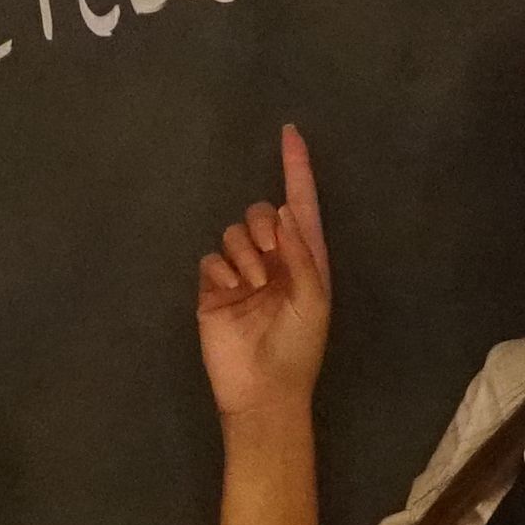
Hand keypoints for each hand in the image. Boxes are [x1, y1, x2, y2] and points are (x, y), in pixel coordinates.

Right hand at [193, 126, 331, 421]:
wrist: (263, 391)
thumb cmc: (299, 347)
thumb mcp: (314, 297)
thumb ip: (302, 252)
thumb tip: (283, 211)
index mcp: (305, 259)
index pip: (300, 205)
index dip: (296, 169)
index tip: (290, 133)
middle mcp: (273, 260)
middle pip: (258, 213)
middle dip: (261, 227)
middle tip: (268, 259)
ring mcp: (240, 275)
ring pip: (232, 233)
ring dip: (243, 254)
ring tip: (253, 286)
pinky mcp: (212, 290)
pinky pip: (210, 258)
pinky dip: (220, 270)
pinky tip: (229, 292)